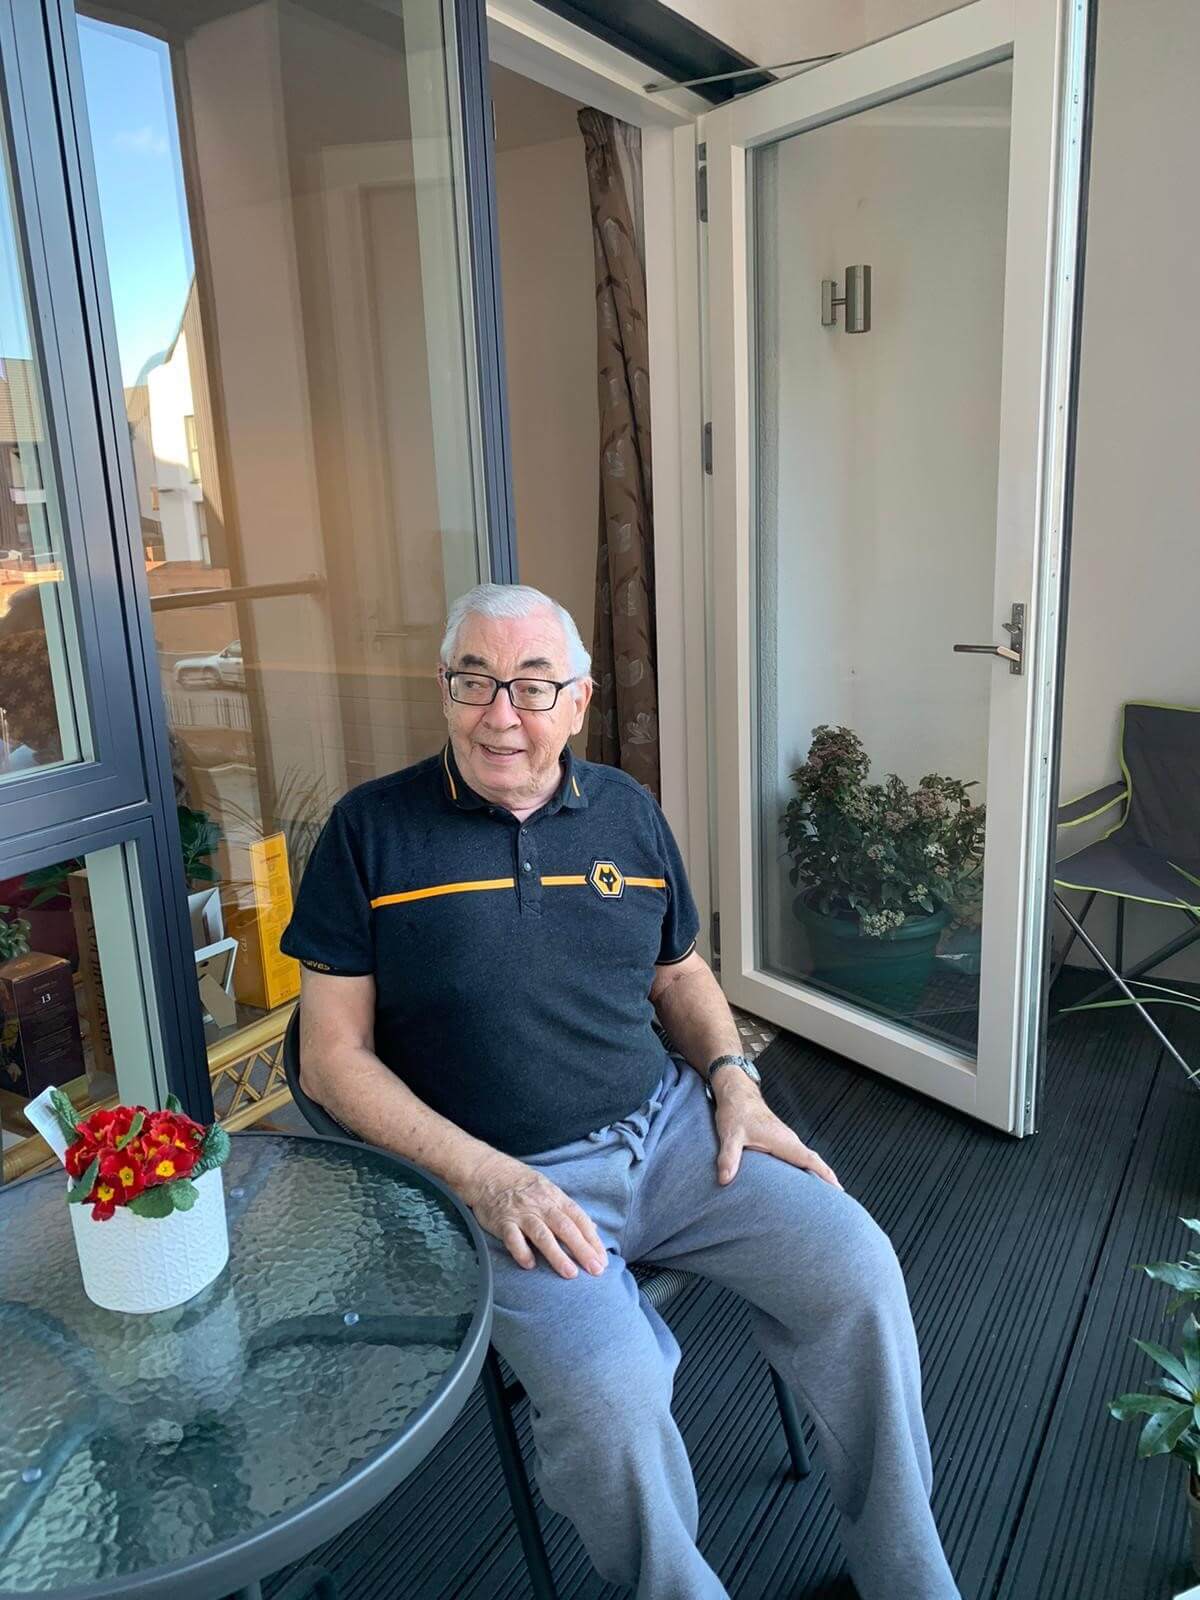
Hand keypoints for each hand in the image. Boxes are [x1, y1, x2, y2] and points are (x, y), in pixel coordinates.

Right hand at [463, 1151, 607, 1278]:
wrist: (489, 1172)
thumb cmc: (523, 1185)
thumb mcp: (550, 1191)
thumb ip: (569, 1212)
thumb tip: (592, 1228)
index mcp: (556, 1198)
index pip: (579, 1219)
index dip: (592, 1240)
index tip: (602, 1259)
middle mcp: (542, 1206)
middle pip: (566, 1228)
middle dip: (582, 1250)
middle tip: (596, 1270)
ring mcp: (522, 1213)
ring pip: (542, 1234)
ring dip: (557, 1254)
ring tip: (570, 1273)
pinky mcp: (503, 1221)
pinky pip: (513, 1237)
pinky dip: (521, 1250)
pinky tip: (529, 1265)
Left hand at [712, 1075, 840, 1189]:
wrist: (736, 1092)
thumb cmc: (736, 1110)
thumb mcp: (730, 1135)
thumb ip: (728, 1157)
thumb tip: (725, 1179)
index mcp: (783, 1140)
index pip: (810, 1159)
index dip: (825, 1174)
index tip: (838, 1190)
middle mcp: (788, 1140)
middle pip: (813, 1162)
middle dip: (826, 1180)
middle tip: (837, 1203)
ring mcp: (785, 1140)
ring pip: (806, 1159)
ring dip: (817, 1174)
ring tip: (823, 1198)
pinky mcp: (779, 1141)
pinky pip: (797, 1157)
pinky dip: (805, 1168)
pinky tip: (801, 1181)